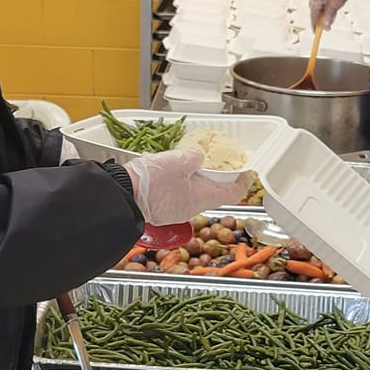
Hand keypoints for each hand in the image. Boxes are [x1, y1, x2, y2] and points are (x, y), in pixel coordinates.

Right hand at [128, 146, 253, 223]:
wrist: (122, 195)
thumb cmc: (151, 179)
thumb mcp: (178, 160)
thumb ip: (195, 157)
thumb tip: (200, 158)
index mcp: (203, 196)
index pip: (233, 192)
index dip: (243, 181)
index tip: (247, 172)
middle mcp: (193, 208)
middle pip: (213, 192)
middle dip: (215, 177)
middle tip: (213, 161)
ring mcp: (177, 213)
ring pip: (194, 194)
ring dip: (195, 180)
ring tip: (186, 165)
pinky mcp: (163, 212)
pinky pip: (178, 197)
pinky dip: (179, 186)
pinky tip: (169, 175)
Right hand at [308, 0, 361, 28]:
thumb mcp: (337, 4)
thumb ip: (329, 16)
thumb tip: (325, 25)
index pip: (313, 12)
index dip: (314, 23)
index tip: (315, 31)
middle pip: (314, 8)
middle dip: (319, 16)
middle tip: (325, 24)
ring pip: (316, 2)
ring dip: (322, 9)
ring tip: (332, 12)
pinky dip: (323, 3)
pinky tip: (330, 4)